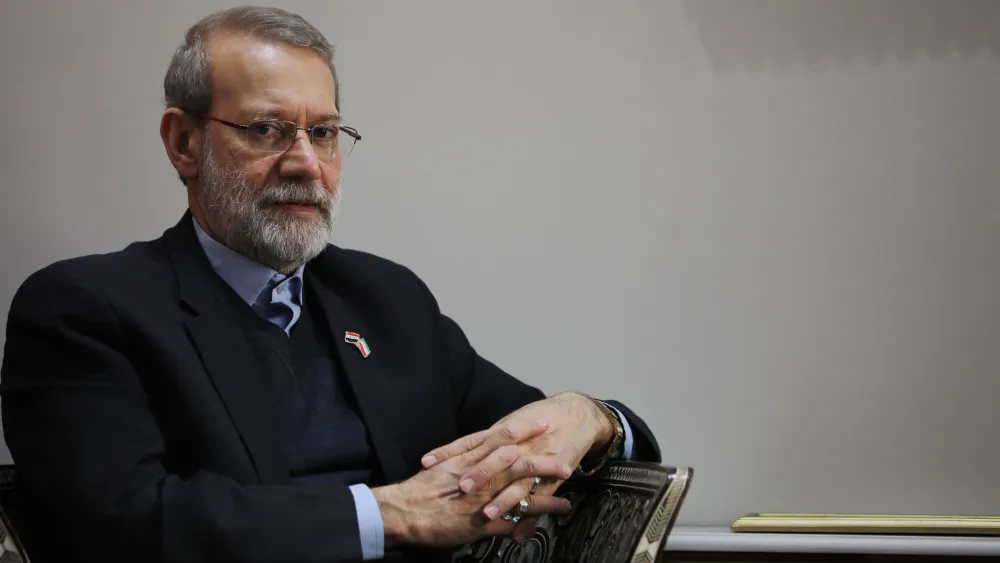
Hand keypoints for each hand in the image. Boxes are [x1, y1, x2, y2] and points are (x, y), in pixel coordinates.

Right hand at [372, 424, 572, 548]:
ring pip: (524, 488)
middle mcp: (481, 476)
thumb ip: (464, 461)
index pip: (502, 438)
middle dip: (544, 456)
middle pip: (519, 461)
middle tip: (566, 452)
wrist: (405, 511)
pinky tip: (556, 510)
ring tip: (568, 478)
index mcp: (470, 459)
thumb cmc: (420, 490)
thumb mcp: (444, 468)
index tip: (542, 422)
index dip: (524, 429)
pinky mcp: (486, 521)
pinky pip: (518, 517)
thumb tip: (478, 457)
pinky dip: (538, 513)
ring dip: (548, 485)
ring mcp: (485, 498)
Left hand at [419, 392, 613, 539]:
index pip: (470, 441)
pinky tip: (519, 535)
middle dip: (479, 473)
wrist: (577, 415)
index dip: (448, 452)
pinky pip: (540, 498)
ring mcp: (537, 460)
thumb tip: (462, 454)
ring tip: (488, 514)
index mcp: (503, 432)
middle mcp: (519, 445)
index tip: (427, 463)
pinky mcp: (553, 475)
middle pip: (495, 458)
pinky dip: (530, 517)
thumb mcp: (512, 423)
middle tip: (461, 488)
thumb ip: (489, 439)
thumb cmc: (541, 418)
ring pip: (518, 481)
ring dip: (504, 499)